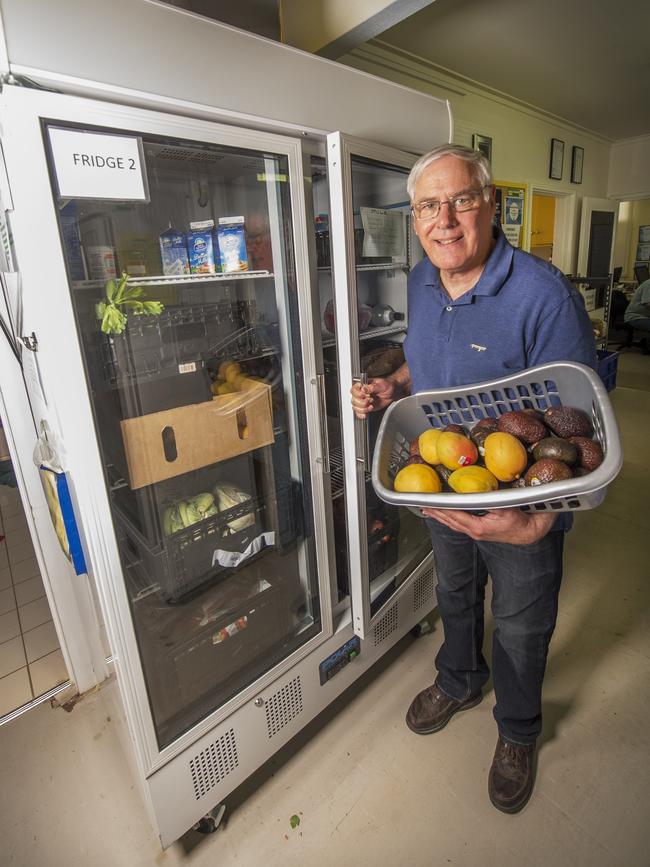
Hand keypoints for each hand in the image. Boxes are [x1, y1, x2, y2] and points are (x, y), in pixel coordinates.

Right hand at [350, 377, 399, 418]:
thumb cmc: (387, 385)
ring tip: (371, 406)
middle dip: (361, 402)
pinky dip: (361, 415)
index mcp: (363, 385)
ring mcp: (363, 401)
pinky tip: (366, 414)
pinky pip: (359, 413)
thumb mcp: (381, 384)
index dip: (357, 394)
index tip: (363, 395)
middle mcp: (361, 393)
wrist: (393, 392)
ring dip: (363, 409)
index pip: (354, 389)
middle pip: (353, 400)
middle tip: (371, 400)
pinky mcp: (366, 407)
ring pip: (355, 407)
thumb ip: (372, 387)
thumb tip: (364, 389)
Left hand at [421, 507, 556, 544]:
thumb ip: (490, 499)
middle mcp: (474, 531)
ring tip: (429, 511)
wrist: (530, 532)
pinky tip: (446, 516)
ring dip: (441, 516)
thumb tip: (478, 489)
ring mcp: (476, 532)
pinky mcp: (480, 531)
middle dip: (436, 513)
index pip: (454, 515)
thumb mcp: (506, 507)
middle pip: (450, 520)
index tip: (429, 503)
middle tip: (422, 506)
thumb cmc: (521, 520)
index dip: (441, 508)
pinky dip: (450, 519)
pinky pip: (460, 524)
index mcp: (478, 526)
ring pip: (453, 524)